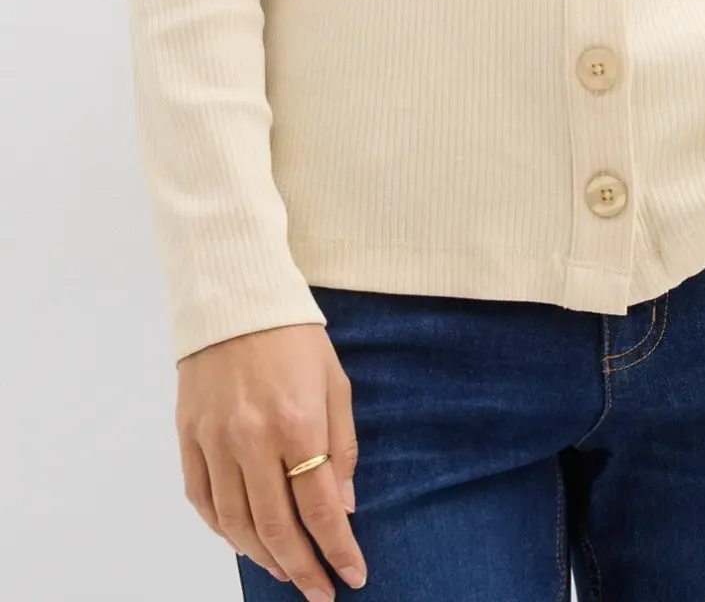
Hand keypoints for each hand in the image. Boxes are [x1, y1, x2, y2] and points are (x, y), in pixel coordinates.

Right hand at [176, 320, 366, 598]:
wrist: (233, 297)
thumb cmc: (293, 336)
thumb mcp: (334, 381)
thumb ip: (341, 445)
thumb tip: (343, 507)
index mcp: (296, 421)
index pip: (319, 506)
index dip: (337, 548)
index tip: (352, 576)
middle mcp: (251, 439)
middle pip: (275, 525)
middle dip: (302, 567)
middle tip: (319, 592)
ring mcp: (214, 440)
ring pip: (235, 523)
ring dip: (263, 556)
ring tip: (287, 571)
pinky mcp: (187, 437)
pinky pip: (202, 500)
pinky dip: (223, 530)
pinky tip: (244, 541)